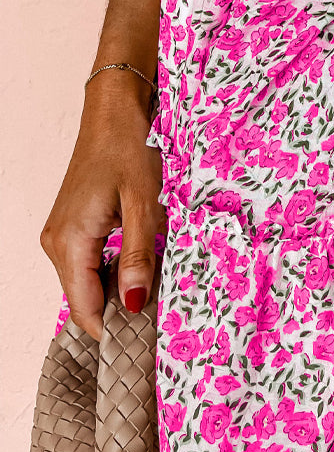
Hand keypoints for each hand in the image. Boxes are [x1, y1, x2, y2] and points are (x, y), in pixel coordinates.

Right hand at [40, 74, 165, 339]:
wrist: (115, 109)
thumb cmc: (130, 146)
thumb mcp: (144, 203)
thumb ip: (138, 256)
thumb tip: (132, 305)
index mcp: (70, 241)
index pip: (85, 309)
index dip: (114, 329)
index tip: (147, 342)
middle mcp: (56, 242)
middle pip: (84, 298)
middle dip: (118, 311)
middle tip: (159, 317)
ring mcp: (60, 233)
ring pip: (85, 282)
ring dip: (116, 290)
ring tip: (154, 289)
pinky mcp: (71, 224)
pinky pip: (87, 262)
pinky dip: (110, 270)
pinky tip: (138, 265)